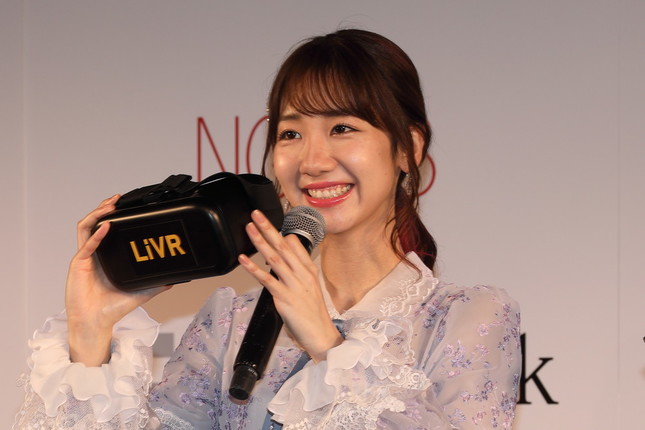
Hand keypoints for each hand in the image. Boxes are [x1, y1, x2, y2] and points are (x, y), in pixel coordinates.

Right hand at [65, 195, 170, 365]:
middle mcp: (94, 254)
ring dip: (97, 214)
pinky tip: (106, 226)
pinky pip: (87, 245)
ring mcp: (85, 257)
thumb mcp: (141, 292)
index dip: (114, 216)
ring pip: (86, 228)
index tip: (127, 206)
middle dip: (104, 208)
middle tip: (117, 199)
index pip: (107, 229)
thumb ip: (157, 284)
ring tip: (109, 205)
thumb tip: (176, 279)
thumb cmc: (112, 308)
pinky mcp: (79, 264)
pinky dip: (96, 234)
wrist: (96, 322)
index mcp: (106, 257)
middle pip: (95, 223)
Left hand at [238, 210, 341, 361]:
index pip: (293, 244)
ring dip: (260, 241)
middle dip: (268, 228)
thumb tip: (287, 246)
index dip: (278, 230)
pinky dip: (254, 268)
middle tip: (255, 214)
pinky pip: (267, 280)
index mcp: (308, 269)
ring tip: (249, 228)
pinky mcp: (285, 298)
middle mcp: (302, 274)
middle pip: (283, 246)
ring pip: (275, 258)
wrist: (321, 334)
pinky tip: (243, 260)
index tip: (265, 217)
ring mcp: (294, 285)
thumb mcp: (309, 284)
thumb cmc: (312, 312)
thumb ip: (298, 265)